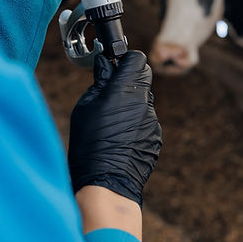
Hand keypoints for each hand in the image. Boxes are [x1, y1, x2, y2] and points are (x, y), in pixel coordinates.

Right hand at [68, 51, 161, 204]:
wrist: (106, 182)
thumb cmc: (89, 144)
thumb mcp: (86, 107)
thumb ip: (100, 81)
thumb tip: (105, 63)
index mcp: (126, 90)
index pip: (136, 59)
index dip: (125, 60)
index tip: (114, 66)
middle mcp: (144, 102)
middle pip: (143, 77)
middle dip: (129, 79)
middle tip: (111, 91)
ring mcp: (153, 120)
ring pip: (144, 100)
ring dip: (132, 103)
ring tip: (112, 123)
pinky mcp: (156, 137)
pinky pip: (146, 120)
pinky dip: (135, 123)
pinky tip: (120, 138)